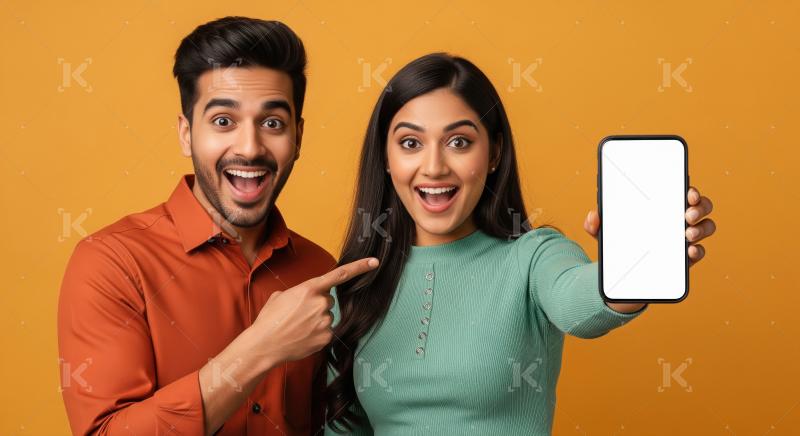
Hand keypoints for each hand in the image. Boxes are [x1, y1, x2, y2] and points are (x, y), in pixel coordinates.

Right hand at [251, 257, 378, 363]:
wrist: (264, 345)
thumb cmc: (269, 319)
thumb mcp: (280, 296)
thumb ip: (299, 292)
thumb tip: (304, 298)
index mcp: (310, 288)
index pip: (340, 275)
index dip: (359, 267)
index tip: (374, 262)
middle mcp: (321, 303)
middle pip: (328, 300)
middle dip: (316, 305)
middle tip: (298, 314)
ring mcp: (325, 321)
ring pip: (327, 317)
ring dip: (316, 320)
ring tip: (297, 327)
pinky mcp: (326, 337)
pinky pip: (326, 331)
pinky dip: (316, 334)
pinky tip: (302, 336)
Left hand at [584, 186, 715, 266]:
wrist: (622, 272)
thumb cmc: (619, 241)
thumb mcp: (605, 232)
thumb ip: (595, 223)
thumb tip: (593, 216)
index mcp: (662, 206)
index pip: (681, 191)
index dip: (690, 189)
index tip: (687, 192)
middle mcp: (678, 219)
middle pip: (701, 206)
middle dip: (700, 206)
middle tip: (687, 213)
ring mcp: (685, 238)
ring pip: (706, 227)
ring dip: (702, 228)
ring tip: (688, 233)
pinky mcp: (686, 258)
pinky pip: (700, 251)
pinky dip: (698, 250)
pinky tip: (690, 250)